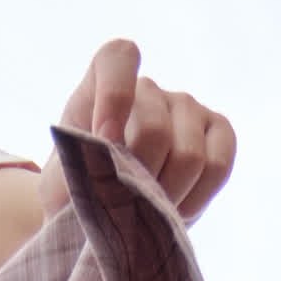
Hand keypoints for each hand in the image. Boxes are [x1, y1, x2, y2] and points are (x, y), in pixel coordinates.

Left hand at [35, 39, 236, 224]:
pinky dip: (197, 197)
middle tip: (128, 208)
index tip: (103, 143)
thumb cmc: (78, 198)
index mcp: (104, 83)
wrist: (108, 222)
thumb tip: (118, 164)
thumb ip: (81, 168)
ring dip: (167, 197)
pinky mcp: (217, 134)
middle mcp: (150, 90)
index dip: (114, 97)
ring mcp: (187, 109)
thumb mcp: (62, 185)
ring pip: (189, 155)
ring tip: (149, 213)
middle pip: (155, 130)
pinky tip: (176, 209)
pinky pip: (218, 164)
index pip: (118, 58)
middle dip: (141, 180)